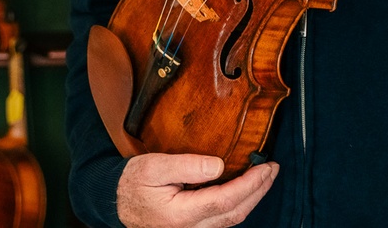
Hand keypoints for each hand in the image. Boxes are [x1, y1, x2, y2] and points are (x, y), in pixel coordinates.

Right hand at [116, 153, 277, 227]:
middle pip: (235, 212)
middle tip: (273, 168)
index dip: (250, 184)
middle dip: (259, 190)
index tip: (265, 166)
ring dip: (253, 197)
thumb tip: (219, 165)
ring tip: (265, 176)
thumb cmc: (133, 183)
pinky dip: (240, 202)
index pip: (226, 200)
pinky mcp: (194, 227)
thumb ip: (187, 166)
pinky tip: (246, 188)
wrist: (115, 201)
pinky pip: (223, 218)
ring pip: (232, 219)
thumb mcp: (153, 167)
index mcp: (181, 214)